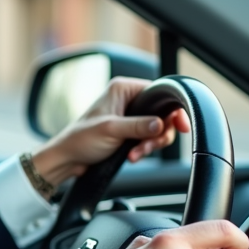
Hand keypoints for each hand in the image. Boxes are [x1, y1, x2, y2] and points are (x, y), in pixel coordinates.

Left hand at [30, 77, 190, 186]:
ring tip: (135, 154)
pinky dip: (144, 148)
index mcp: (123, 88)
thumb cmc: (81, 139)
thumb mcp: (111, 130)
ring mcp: (129, 116)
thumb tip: (161, 124)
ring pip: (157, 128)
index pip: (159, 93)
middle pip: (162, 113)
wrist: (68, 159)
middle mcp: (128, 99)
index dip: (172, 110)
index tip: (180, 126)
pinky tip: (132, 156)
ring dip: (150, 144)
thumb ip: (137, 126)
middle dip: (158, 134)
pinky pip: (148, 138)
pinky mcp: (129, 131)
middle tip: (148, 146)